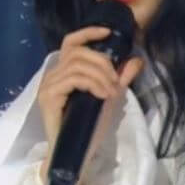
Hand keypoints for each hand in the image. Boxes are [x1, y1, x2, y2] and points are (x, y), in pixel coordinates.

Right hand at [36, 26, 143, 184]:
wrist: (76, 152)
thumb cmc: (89, 126)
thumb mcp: (110, 96)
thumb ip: (121, 78)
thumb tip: (136, 59)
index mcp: (63, 71)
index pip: (70, 42)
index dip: (88, 32)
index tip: (108, 32)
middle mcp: (52, 75)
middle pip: (77, 52)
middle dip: (101, 62)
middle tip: (115, 81)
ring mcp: (48, 85)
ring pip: (76, 65)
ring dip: (99, 76)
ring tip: (110, 92)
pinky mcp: (49, 97)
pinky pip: (72, 79)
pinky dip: (91, 83)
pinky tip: (102, 95)